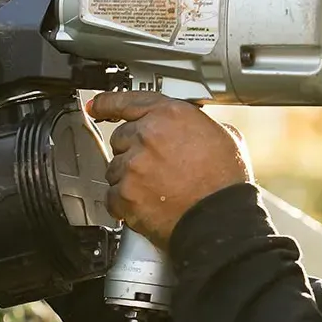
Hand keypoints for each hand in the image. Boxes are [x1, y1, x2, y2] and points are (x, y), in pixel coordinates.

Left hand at [88, 92, 251, 250]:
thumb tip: (193, 130)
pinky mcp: (125, 194)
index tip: (96, 106)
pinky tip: (145, 206)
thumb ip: (197, 126)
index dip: (107, 103)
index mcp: (170, 115)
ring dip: (129, 178)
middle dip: (133, 151)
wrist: (221, 220)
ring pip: (114, 168)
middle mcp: (148, 135)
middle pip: (120, 137)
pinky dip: (124, 204)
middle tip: (154, 167)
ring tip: (155, 190)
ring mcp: (133, 165)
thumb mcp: (223, 137)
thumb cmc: (225, 184)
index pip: (128, 101)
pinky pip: (112, 196)